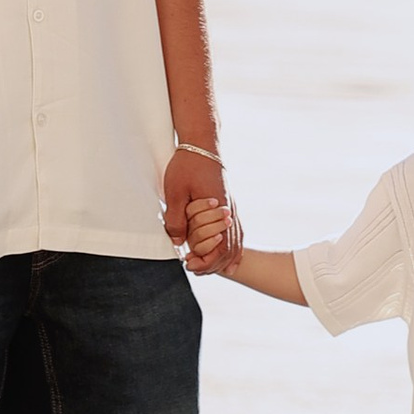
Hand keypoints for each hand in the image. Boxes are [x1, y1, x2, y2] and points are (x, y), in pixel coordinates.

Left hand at [165, 149, 240, 271]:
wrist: (202, 143)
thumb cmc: (188, 165)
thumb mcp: (175, 192)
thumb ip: (176, 219)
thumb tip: (178, 242)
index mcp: (218, 209)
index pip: (220, 246)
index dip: (206, 260)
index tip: (189, 264)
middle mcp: (230, 211)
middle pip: (230, 248)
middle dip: (214, 264)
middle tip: (194, 268)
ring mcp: (232, 208)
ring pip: (237, 242)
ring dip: (225, 259)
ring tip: (212, 270)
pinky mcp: (230, 204)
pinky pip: (238, 232)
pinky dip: (236, 249)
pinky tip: (233, 259)